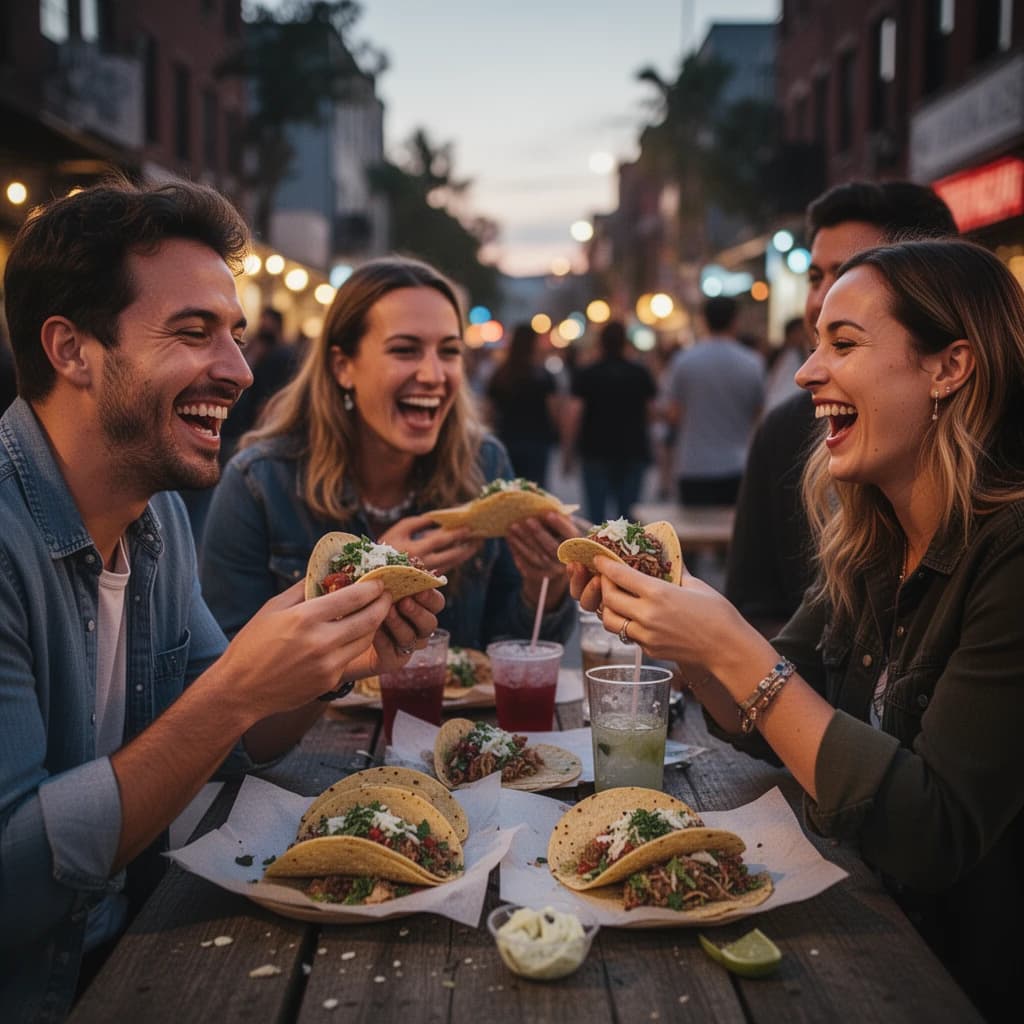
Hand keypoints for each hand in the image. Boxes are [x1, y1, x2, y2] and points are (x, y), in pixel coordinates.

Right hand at [218, 579, 391, 718]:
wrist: (240, 690)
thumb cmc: (252, 645)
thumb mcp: (273, 608)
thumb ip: (303, 589)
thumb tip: (327, 573)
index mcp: (305, 617)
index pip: (353, 597)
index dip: (372, 588)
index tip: (380, 581)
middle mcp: (321, 641)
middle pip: (369, 619)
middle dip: (383, 605)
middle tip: (387, 596)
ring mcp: (328, 664)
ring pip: (365, 640)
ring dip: (373, 625)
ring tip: (373, 614)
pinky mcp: (330, 680)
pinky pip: (350, 657)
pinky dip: (353, 644)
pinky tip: (350, 636)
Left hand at [345, 586, 444, 677]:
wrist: (347, 636)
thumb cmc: (365, 606)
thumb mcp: (375, 589)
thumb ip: (387, 580)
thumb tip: (387, 567)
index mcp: (421, 607)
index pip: (436, 603)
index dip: (431, 597)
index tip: (418, 589)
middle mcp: (418, 628)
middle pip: (430, 623)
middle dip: (417, 612)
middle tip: (404, 602)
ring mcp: (407, 646)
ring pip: (412, 638)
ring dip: (400, 624)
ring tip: (386, 613)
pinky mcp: (393, 661)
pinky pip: (392, 652)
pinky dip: (384, 640)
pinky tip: (374, 631)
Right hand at [380, 514, 480, 575]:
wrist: (375, 570)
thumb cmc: (387, 544)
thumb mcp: (400, 528)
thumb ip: (420, 522)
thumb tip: (439, 517)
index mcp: (414, 550)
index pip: (440, 540)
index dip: (456, 533)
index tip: (469, 527)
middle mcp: (422, 564)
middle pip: (452, 556)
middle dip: (467, 546)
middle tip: (481, 538)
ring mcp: (425, 575)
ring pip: (451, 565)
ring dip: (465, 555)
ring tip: (476, 545)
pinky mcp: (426, 580)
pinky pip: (446, 569)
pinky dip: (455, 560)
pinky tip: (462, 552)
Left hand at [505, 511, 579, 609]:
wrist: (554, 562)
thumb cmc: (557, 535)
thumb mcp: (561, 525)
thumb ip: (557, 515)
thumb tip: (543, 501)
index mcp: (576, 546)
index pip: (570, 536)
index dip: (560, 525)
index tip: (548, 513)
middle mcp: (565, 561)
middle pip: (551, 548)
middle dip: (538, 533)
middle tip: (526, 519)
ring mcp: (552, 571)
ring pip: (536, 557)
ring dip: (523, 542)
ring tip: (512, 527)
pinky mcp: (538, 575)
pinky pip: (525, 565)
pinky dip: (516, 552)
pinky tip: (510, 539)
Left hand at [589, 554, 746, 671]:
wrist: (728, 649)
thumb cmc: (718, 615)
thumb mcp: (696, 585)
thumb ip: (676, 571)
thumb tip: (668, 558)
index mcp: (659, 593)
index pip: (620, 576)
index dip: (605, 566)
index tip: (598, 559)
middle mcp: (647, 615)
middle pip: (609, 598)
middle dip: (603, 585)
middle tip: (607, 578)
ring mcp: (646, 635)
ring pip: (610, 622)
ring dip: (608, 609)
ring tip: (616, 600)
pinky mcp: (649, 650)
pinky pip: (628, 635)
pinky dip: (626, 624)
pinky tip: (634, 617)